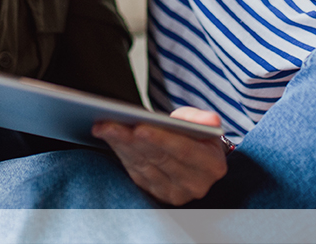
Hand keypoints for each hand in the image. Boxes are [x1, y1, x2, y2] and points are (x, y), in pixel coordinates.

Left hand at [92, 107, 227, 205]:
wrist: (198, 160)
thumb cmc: (200, 137)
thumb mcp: (207, 125)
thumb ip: (204, 120)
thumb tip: (208, 121)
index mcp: (212, 166)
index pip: (183, 151)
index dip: (161, 139)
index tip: (139, 127)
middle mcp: (194, 185)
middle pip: (158, 159)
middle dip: (132, 140)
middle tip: (110, 123)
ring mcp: (174, 193)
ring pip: (143, 165)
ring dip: (121, 145)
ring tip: (104, 126)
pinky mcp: (156, 194)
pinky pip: (135, 171)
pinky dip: (121, 152)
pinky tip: (109, 137)